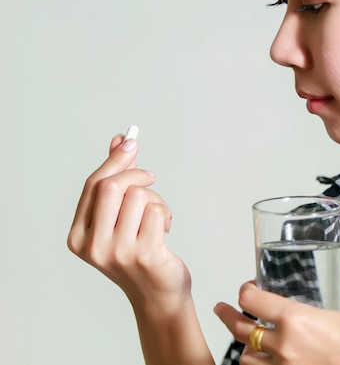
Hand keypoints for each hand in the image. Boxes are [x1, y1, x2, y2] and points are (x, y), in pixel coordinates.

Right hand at [67, 134, 190, 312]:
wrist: (157, 294)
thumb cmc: (138, 253)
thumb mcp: (120, 219)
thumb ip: (116, 180)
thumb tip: (120, 141)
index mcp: (78, 237)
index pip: (93, 186)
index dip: (114, 161)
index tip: (130, 141)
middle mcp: (93, 246)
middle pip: (112, 186)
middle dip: (136, 174)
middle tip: (152, 177)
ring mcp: (119, 252)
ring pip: (139, 196)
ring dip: (155, 200)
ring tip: (158, 216)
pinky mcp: (145, 254)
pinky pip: (157, 211)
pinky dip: (166, 213)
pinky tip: (165, 229)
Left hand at [214, 282, 339, 364]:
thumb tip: (338, 306)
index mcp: (298, 320)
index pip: (254, 300)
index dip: (246, 290)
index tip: (248, 288)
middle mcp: (285, 347)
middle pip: (240, 329)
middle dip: (227, 315)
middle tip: (221, 309)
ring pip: (246, 359)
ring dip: (245, 348)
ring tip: (248, 342)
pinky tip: (268, 362)